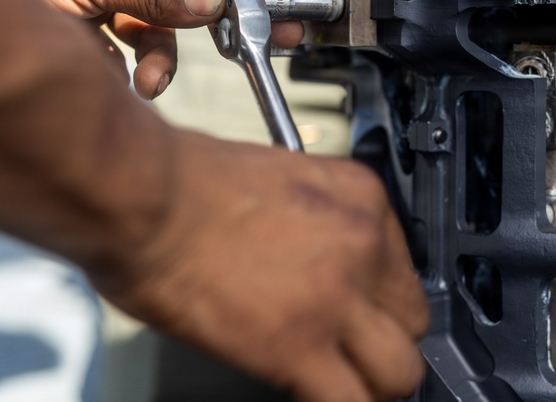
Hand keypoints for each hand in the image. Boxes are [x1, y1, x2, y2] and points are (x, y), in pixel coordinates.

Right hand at [95, 132, 430, 401]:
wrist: (142, 195)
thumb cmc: (182, 179)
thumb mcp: (280, 176)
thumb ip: (314, 221)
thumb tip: (309, 256)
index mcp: (359, 197)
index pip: (403, 268)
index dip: (379, 298)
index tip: (362, 311)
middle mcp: (362, 244)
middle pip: (413, 319)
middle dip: (385, 342)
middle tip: (354, 352)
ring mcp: (336, 296)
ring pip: (400, 372)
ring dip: (374, 385)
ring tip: (342, 384)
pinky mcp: (297, 345)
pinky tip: (314, 396)